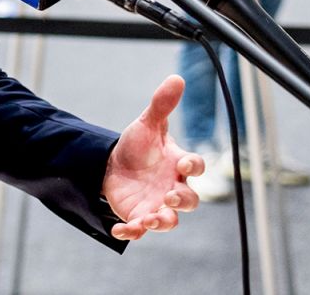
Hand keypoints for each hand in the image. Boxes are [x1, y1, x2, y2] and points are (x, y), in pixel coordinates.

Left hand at [101, 75, 203, 239]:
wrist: (112, 163)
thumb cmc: (138, 145)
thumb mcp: (147, 123)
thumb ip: (162, 104)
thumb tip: (176, 78)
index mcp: (178, 163)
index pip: (196, 167)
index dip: (193, 166)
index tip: (182, 163)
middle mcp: (173, 186)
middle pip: (189, 200)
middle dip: (182, 200)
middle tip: (168, 194)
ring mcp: (157, 204)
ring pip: (169, 220)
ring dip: (162, 221)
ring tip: (150, 219)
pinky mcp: (139, 215)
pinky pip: (139, 230)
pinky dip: (131, 232)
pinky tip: (118, 229)